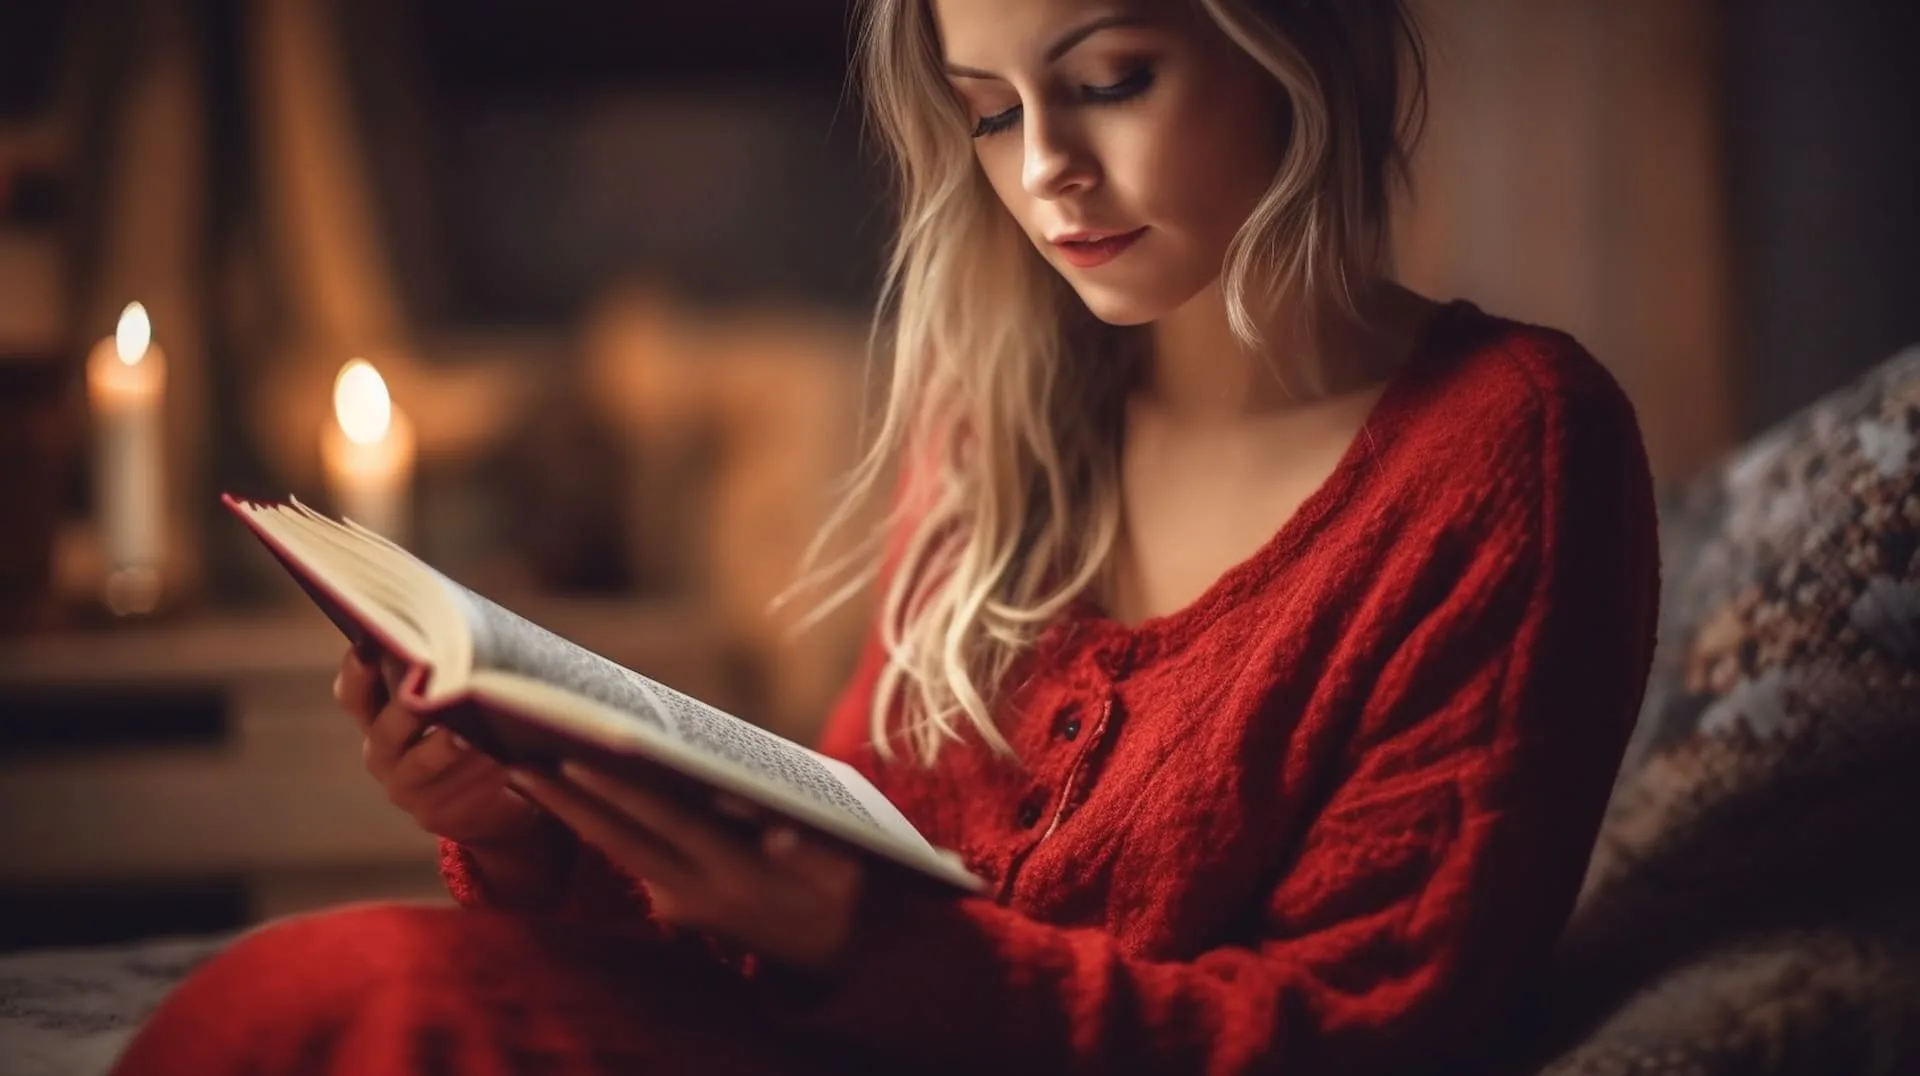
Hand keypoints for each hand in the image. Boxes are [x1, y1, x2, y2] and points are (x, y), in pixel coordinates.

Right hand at [334, 646, 545, 848]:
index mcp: (377, 717)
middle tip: (429, 690)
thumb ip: (447, 676)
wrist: (489, 800)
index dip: (358, 672)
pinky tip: (505, 758)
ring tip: (473, 733)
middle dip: (409, 709)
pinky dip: (483, 773)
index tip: (371, 647)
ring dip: (450, 747)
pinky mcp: (436, 816)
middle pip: (388, 730)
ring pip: (427, 764)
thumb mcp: (450, 702)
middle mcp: (382, 754)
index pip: (355, 694)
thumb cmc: (471, 728)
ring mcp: (406, 789)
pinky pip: (460, 792)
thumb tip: (466, 632)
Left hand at [506, 763, 863, 972]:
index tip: (571, 760)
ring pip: (617, 852)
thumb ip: (809, 846)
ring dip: (570, 815)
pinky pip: (632, 858)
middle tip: (515, 764)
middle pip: (620, 841)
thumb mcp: (842, 862)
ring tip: (525, 773)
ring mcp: (682, 904)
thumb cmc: (844, 884)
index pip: (665, 823)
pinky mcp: (677, 906)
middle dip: (567, 803)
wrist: (836, 948)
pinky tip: (571, 794)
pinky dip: (598, 826)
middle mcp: (699, 892)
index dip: (618, 792)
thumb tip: (775, 829)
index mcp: (737, 873)